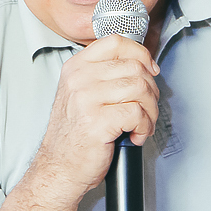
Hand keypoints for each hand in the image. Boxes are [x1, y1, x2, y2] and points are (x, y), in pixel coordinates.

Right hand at [34, 35, 159, 198]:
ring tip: (141, 124)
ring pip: (140, 89)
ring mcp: (86, 100)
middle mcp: (79, 80)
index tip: (149, 71)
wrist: (59, 167)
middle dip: (150, 91)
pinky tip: (134, 135)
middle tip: (145, 109)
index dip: (141, 54)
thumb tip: (143, 65)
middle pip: (135, 67)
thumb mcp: (82, 94)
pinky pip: (137, 113)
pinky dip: (144, 127)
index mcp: (76, 68)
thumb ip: (105, 75)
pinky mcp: (97, 122)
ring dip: (150, 111)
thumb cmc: (75, 135)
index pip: (116, 42)